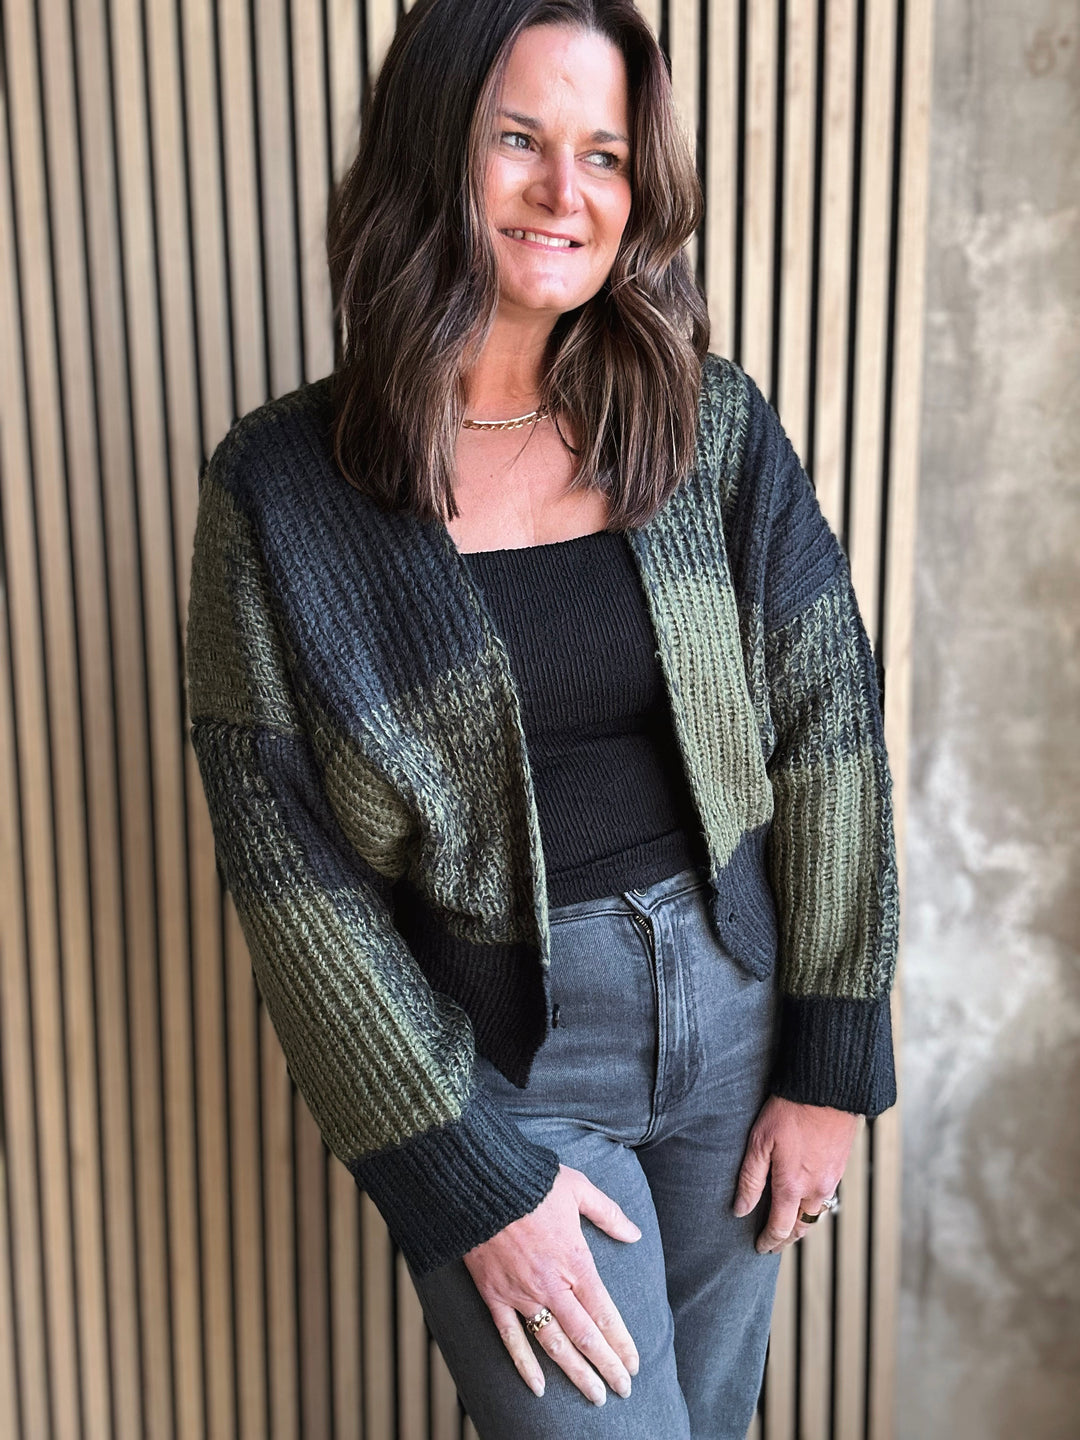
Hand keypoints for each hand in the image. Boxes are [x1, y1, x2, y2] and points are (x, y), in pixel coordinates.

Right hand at [462, 1163, 641, 1404]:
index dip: (621, 1342)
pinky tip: (538, 1387)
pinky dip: (524, 1365)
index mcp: (575, 1260)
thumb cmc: (531, 1181)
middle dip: (607, 1366)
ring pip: (553, 1344)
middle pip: (585, 1336)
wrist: (479, 1181)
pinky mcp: (494, 1296)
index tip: (634, 1363)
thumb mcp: (578, 1188)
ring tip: (594, 1395)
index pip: (604, 1312)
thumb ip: (608, 1214)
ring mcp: (521, 1294)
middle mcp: (551, 1284)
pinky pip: (510, 1338)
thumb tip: (634, 1233)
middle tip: (623, 1390)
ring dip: (576, 1373)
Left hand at [732, 1095, 857, 1253]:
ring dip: (802, 1225)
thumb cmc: (790, 1110)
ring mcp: (831, 1179)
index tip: (759, 1247)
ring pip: (816, 1214)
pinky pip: (826, 1197)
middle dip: (786, 1239)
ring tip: (788, 1227)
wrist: (827, 1089)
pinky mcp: (840, 1167)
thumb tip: (740, 1210)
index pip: (780, 1228)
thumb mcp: (760, 1141)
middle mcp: (816, 1189)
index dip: (768, 1241)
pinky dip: (814, 1207)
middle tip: (773, 1244)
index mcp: (792, 1186)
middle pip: (801, 1228)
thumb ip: (750, 1179)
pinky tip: (805, 1200)